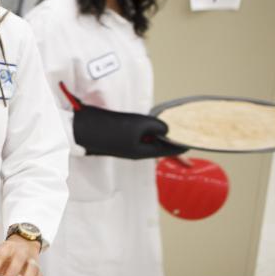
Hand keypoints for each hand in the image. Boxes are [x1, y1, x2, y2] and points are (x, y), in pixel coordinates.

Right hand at [73, 105, 187, 159]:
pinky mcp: (118, 136)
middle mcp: (135, 151)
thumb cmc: (109, 129)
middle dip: (171, 140)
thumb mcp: (138, 125)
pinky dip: (146, 130)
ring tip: (169, 126)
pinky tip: (149, 122)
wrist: (81, 128)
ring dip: (158, 134)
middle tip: (183, 132)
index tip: (193, 140)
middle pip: (158, 146)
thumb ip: (156, 126)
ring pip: (147, 140)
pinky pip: (138, 135)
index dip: (181, 145)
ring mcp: (126, 144)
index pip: (167, 151)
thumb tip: (165, 129)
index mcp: (142, 152)